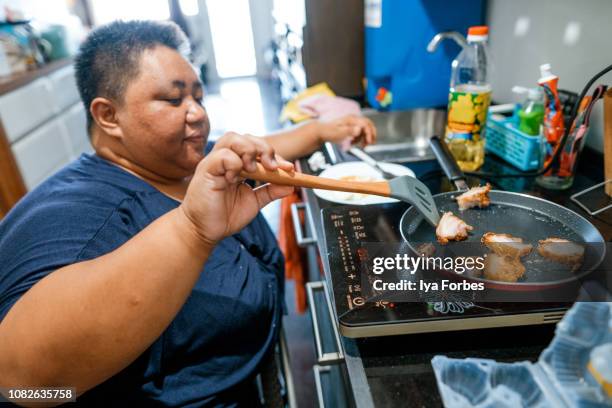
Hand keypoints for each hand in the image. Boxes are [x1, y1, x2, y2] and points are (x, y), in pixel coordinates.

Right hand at [179, 132, 293, 245]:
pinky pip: (222, 155)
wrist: (204, 231)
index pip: (258, 148)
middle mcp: (226, 159)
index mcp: (238, 164)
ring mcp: (215, 162)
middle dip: (265, 149)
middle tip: (274, 167)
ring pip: (233, 139)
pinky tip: (235, 179)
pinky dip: (234, 163)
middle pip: (246, 138)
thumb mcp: (254, 202)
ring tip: (254, 170)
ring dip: (249, 151)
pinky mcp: (206, 170)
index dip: (275, 155)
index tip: (289, 169)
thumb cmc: (223, 215)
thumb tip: (291, 185)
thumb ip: (270, 191)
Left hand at [317, 115, 376, 147]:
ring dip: (365, 138)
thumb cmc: (328, 132)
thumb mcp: (339, 133)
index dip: (369, 133)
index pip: (366, 124)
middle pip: (368, 124)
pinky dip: (360, 138)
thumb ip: (349, 131)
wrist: (322, 132)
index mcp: (351, 119)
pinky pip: (360, 132)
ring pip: (365, 129)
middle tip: (370, 143)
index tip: (368, 142)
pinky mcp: (351, 127)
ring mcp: (353, 123)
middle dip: (371, 134)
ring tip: (361, 145)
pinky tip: (354, 142)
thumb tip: (359, 130)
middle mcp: (353, 119)